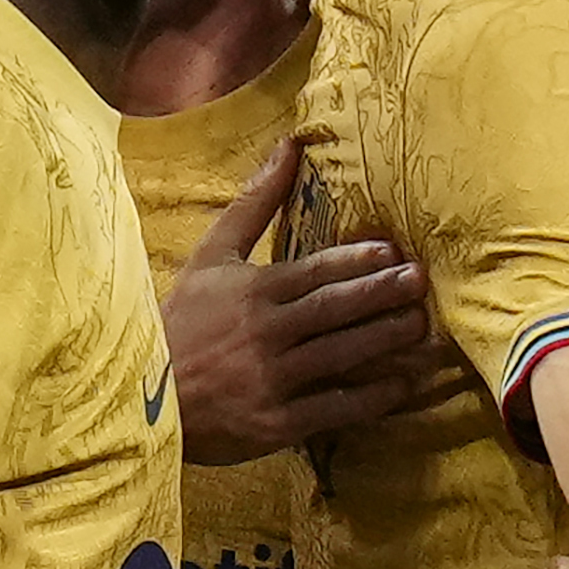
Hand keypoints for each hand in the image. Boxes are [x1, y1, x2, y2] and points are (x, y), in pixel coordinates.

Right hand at [164, 143, 449, 462]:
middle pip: (334, 310)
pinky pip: (334, 407)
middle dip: (382, 294)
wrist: (145, 394)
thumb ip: (254, 203)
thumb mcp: (210, 256)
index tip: (393, 251)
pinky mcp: (277, 422)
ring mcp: (272, 379)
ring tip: (423, 327)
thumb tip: (290, 145)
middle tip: (420, 281)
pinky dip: (372, 397)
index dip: (356, 261)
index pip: (314, 272)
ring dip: (386, 340)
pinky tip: (403, 385)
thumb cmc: (182, 319)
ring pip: (341, 355)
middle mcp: (265, 332)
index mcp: (251, 291)